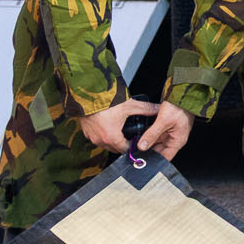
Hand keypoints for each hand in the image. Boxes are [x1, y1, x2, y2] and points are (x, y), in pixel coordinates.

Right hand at [78, 98, 194, 160]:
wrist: (87, 93)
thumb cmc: (105, 101)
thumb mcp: (129, 105)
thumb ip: (145, 108)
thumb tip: (158, 109)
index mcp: (112, 137)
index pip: (125, 150)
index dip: (132, 145)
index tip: (137, 140)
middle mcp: (100, 140)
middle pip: (115, 148)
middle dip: (123, 143)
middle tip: (130, 135)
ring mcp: (92, 137)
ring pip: (105, 144)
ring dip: (113, 140)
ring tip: (120, 130)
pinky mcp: (86, 132)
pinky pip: (97, 138)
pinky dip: (103, 135)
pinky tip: (108, 126)